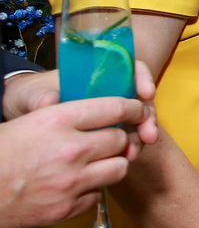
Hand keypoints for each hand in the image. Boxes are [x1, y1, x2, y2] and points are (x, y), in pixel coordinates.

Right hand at [0, 96, 150, 227]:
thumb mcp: (26, 123)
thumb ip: (62, 116)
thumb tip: (95, 109)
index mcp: (57, 120)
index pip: (114, 107)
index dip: (133, 108)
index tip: (138, 110)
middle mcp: (70, 149)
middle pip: (121, 139)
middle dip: (121, 139)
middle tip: (114, 141)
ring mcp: (71, 181)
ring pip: (119, 168)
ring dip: (112, 165)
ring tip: (97, 164)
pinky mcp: (67, 209)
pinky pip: (98, 195)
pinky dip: (93, 191)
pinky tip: (77, 186)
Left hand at [4, 62, 158, 147]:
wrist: (21, 113)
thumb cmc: (29, 96)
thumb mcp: (33, 94)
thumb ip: (42, 97)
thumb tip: (52, 99)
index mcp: (96, 76)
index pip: (129, 69)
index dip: (143, 79)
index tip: (147, 94)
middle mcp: (107, 93)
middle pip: (137, 99)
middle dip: (147, 117)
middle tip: (149, 135)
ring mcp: (106, 114)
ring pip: (134, 121)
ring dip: (140, 135)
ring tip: (134, 152)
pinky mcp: (102, 133)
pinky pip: (123, 137)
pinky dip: (128, 147)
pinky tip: (125, 158)